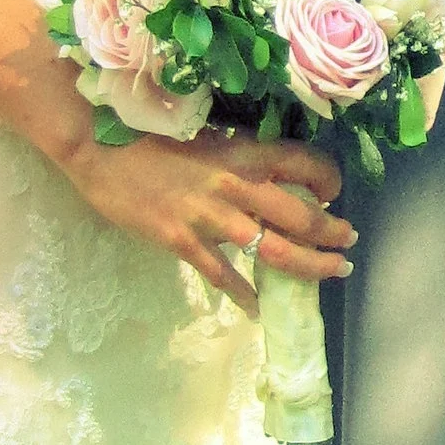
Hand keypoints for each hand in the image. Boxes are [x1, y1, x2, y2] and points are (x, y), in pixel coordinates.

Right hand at [61, 128, 356, 314]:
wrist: (97, 148)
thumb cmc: (148, 136)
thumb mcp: (203, 137)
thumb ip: (237, 156)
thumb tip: (268, 173)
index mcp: (241, 153)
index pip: (302, 162)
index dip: (328, 178)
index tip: (334, 191)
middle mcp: (233, 185)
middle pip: (299, 215)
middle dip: (332, 233)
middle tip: (348, 242)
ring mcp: (208, 217)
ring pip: (273, 250)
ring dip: (309, 265)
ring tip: (330, 272)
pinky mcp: (181, 241)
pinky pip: (222, 274)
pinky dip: (243, 294)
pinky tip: (258, 308)